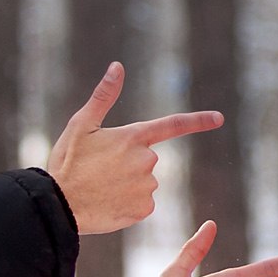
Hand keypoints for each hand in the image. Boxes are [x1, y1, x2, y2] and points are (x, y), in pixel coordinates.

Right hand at [45, 62, 222, 233]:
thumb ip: (104, 96)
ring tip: (100, 187)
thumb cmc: (67, 163)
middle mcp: (146, 161)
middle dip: (128, 163)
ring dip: (126, 184)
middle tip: (99, 170)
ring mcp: (147, 186)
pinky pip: (141, 204)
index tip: (219, 119)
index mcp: (134, 137)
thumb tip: (118, 66)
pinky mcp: (144, 209)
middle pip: (147, 160)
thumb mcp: (81, 125)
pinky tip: (107, 202)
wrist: (58, 206)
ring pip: (143, 183)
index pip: (172, 125)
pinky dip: (127, 204)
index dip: (198, 121)